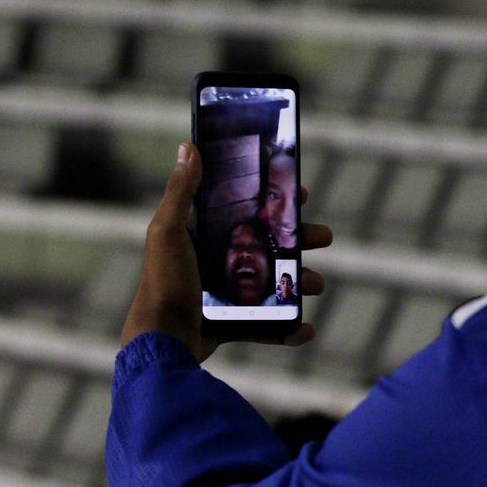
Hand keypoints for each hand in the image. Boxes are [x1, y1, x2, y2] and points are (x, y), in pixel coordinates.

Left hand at [121, 142, 332, 361]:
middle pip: (269, 243)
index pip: (246, 209)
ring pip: (275, 282)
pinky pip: (268, 324)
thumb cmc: (163, 282)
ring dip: (301, 281)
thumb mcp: (169, 231)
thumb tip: (188, 147)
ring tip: (317, 284)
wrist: (162, 340)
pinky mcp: (233, 322)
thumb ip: (180, 191)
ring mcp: (228, 293)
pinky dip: (289, 328)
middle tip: (324, 237)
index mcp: (204, 235)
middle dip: (300, 239)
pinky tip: (305, 328)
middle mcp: (218, 260)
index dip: (274, 199)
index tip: (300, 193)